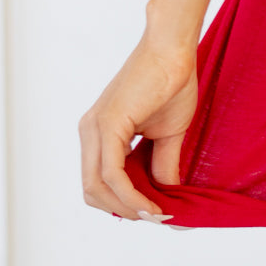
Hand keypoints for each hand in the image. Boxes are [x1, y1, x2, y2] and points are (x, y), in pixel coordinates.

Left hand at [79, 32, 197, 219]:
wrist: (175, 49)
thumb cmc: (172, 82)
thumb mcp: (167, 134)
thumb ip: (160, 166)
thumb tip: (165, 200)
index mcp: (98, 132)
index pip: (98, 182)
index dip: (123, 203)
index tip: (153, 213)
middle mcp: (89, 131)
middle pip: (92, 191)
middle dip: (122, 210)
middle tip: (155, 216)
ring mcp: (94, 127)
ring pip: (97, 187)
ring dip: (127, 207)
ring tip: (157, 213)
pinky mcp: (107, 124)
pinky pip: (112, 173)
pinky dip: (130, 194)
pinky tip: (152, 202)